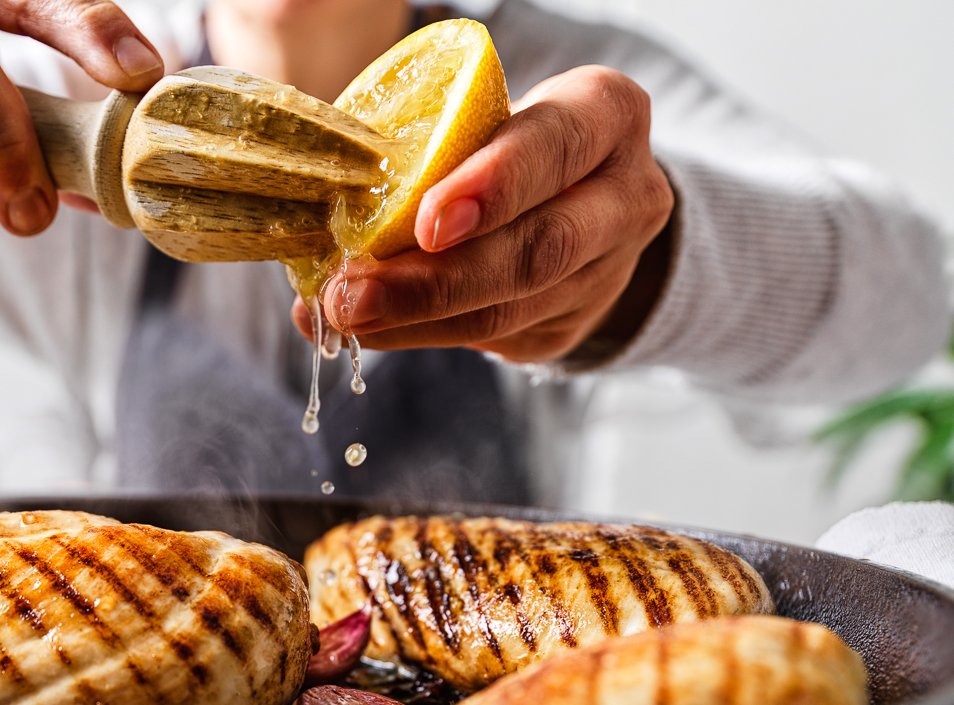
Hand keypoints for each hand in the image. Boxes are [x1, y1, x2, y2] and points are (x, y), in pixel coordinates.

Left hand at [297, 66, 674, 363]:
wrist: (589, 197)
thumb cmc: (515, 138)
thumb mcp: (493, 117)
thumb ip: (435, 151)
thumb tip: (329, 216)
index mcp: (606, 115)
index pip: (556, 149)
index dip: (494, 186)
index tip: (428, 223)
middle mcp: (624, 195)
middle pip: (536, 250)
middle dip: (435, 280)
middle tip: (352, 295)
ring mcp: (605, 270)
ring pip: (508, 308)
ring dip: (414, 318)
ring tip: (342, 314)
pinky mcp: (571, 323)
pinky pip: (490, 339)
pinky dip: (418, 335)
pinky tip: (365, 329)